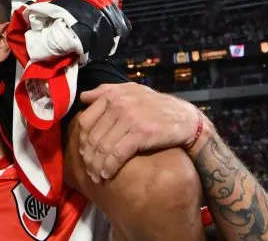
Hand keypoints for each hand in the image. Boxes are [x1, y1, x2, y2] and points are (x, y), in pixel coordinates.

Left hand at [76, 82, 199, 182]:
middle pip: (92, 136)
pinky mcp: (140, 133)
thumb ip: (106, 91)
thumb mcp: (132, 91)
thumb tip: (84, 96)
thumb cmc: (156, 106)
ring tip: (96, 176)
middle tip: (89, 169)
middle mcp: (118, 105)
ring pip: (103, 147)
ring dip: (97, 165)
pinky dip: (109, 167)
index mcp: (113, 95)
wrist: (186, 119)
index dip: (81, 140)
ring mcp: (129, 118)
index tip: (83, 152)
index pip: (85, 120)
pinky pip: (117, 154)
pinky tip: (107, 175)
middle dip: (88, 156)